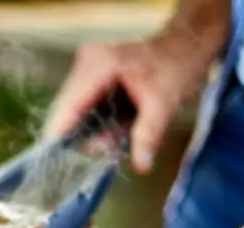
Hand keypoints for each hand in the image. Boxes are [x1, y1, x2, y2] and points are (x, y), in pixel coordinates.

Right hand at [43, 32, 215, 173]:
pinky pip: (84, 105)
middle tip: (108, 148)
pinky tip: (116, 126)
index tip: (57, 162)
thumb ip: (149, 135)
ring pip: (74, 110)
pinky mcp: (90, 75)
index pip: (69, 105)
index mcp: (100, 65)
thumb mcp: (165, 103)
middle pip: (68, 109)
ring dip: (91, 130)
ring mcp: (86, 67)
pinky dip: (97, 121)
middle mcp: (86, 63)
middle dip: (83, 134)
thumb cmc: (178, 67)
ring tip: (117, 135)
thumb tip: (142, 166)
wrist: (186, 46)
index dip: (60, 135)